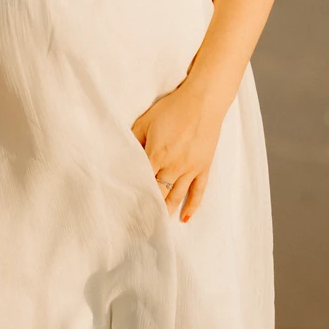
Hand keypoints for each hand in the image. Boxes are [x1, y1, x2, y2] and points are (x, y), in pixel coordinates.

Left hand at [131, 79, 225, 222]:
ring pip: (176, 197)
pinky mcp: (203, 167)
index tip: (125, 211)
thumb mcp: (146, 120)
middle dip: (148, 210)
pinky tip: (185, 218)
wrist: (203, 101)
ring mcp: (190, 169)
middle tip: (138, 227)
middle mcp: (173, 166)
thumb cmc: (173, 108)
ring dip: (166, 212)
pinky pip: (198, 192)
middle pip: (158, 194)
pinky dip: (192, 206)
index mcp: (156, 154)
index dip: (133, 196)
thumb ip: (134, 140)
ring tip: (157, 226)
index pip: (141, 182)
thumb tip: (124, 156)